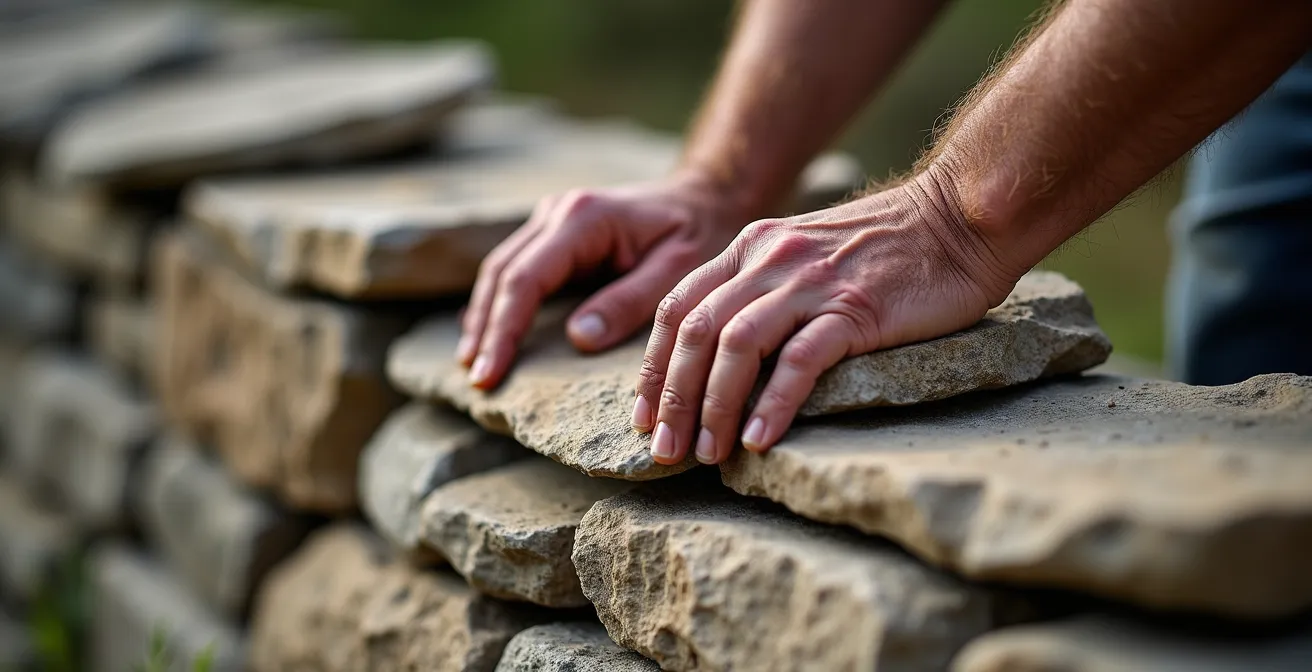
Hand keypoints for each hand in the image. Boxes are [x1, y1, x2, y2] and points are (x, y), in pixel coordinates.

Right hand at [458, 169, 755, 387]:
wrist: (705, 197)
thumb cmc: (698, 233)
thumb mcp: (678, 269)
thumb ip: (630, 302)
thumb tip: (578, 338)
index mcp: (584, 218)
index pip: (526, 279)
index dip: (504, 330)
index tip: (490, 374)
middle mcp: (558, 211)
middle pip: (502, 274)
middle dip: (486, 330)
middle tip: (477, 382)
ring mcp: (551, 218)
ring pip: (501, 270)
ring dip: (484, 318)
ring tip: (473, 365)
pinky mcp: (553, 232)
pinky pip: (515, 268)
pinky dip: (498, 303)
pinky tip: (487, 336)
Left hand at [633, 170, 1024, 465]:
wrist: (960, 216)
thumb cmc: (888, 248)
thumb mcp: (804, 255)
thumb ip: (762, 291)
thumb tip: (723, 359)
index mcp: (750, 248)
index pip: (677, 308)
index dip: (653, 368)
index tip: (644, 418)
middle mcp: (769, 261)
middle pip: (695, 332)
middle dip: (672, 398)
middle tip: (665, 452)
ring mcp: (810, 284)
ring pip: (735, 347)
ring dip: (713, 407)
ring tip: (708, 454)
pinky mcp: (855, 310)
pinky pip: (798, 361)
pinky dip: (773, 404)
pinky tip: (759, 440)